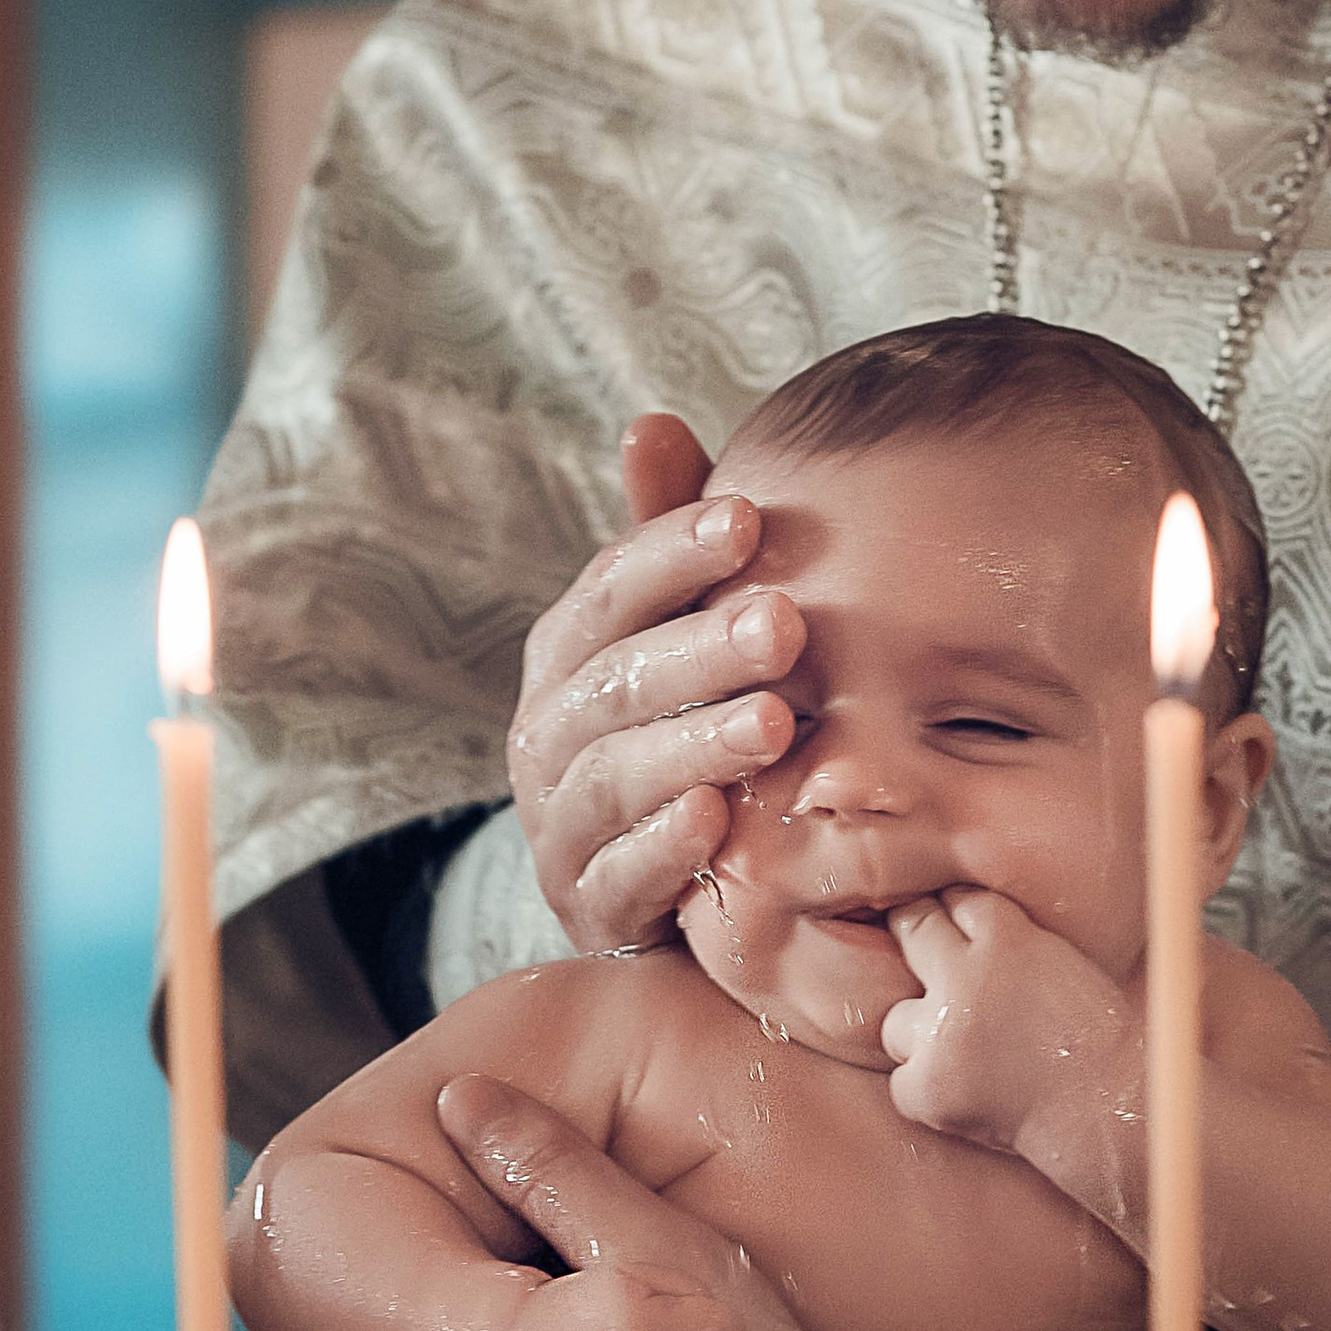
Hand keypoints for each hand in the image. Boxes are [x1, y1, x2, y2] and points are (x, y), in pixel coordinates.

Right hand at [507, 413, 805, 952]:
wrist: (663, 892)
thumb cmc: (681, 734)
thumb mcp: (677, 637)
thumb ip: (669, 548)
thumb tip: (650, 424)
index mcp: (568, 655)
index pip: (610, 588)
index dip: (670, 551)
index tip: (748, 517)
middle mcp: (547, 733)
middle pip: (614, 680)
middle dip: (698, 649)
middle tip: (784, 625)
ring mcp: (560, 824)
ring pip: (615, 776)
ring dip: (693, 745)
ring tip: (774, 724)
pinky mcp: (588, 907)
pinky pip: (618, 876)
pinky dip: (663, 849)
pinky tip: (717, 819)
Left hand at [881, 889, 1134, 1156]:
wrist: (1110, 1107)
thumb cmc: (1093, 1037)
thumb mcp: (1061, 961)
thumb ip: (1008, 936)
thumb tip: (953, 913)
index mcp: (1009, 939)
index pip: (957, 900)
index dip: (953, 909)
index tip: (953, 919)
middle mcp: (967, 979)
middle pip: (913, 932)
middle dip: (914, 936)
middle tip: (931, 958)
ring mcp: (942, 1036)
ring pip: (897, 1020)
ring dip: (921, 1031)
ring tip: (964, 1050)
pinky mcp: (929, 1087)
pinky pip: (903, 1079)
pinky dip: (927, 1086)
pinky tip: (966, 1088)